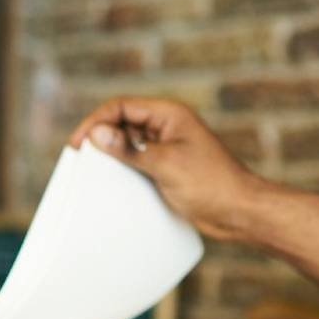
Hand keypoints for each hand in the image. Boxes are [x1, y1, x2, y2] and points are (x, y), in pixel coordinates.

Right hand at [68, 97, 265, 241]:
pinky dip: (123, 167)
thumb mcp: (166, 165)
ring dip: (111, 152)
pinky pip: (138, 161)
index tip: (78, 143)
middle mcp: (167, 126)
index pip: (122, 107)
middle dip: (100, 135)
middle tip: (78, 157)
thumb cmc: (212, 184)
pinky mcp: (168, 167)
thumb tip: (97, 133)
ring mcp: (167, 147)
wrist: (240, 211)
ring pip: (128, 142)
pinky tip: (112, 182)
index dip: (96, 121)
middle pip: (122, 122)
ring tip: (90, 170)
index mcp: (169, 114)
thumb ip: (130, 150)